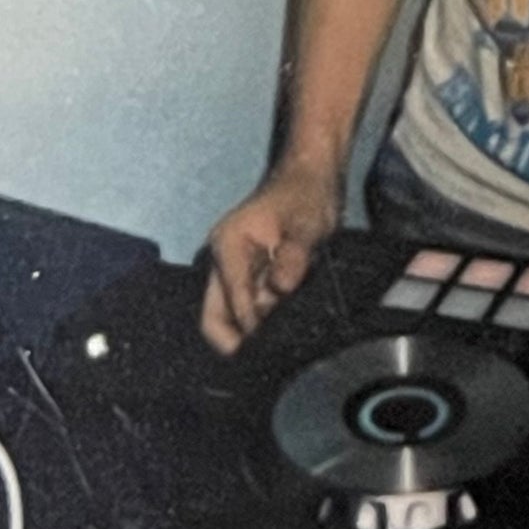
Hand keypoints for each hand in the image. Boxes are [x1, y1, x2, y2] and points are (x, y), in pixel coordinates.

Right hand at [200, 158, 343, 354]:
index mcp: (228, 246)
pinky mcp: (248, 276)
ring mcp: (234, 270)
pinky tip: (288, 321)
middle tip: (274, 351)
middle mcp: (222, 260)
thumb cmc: (308, 194)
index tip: (277, 343)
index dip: (252, 327)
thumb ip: (295, 254)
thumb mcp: (308, 223)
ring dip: (256, 329)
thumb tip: (281, 288)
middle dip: (240, 340)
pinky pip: (248, 307)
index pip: (231, 301)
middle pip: (215, 317)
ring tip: (286, 332)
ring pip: (232, 316)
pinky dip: (264, 319)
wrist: (313, 177)